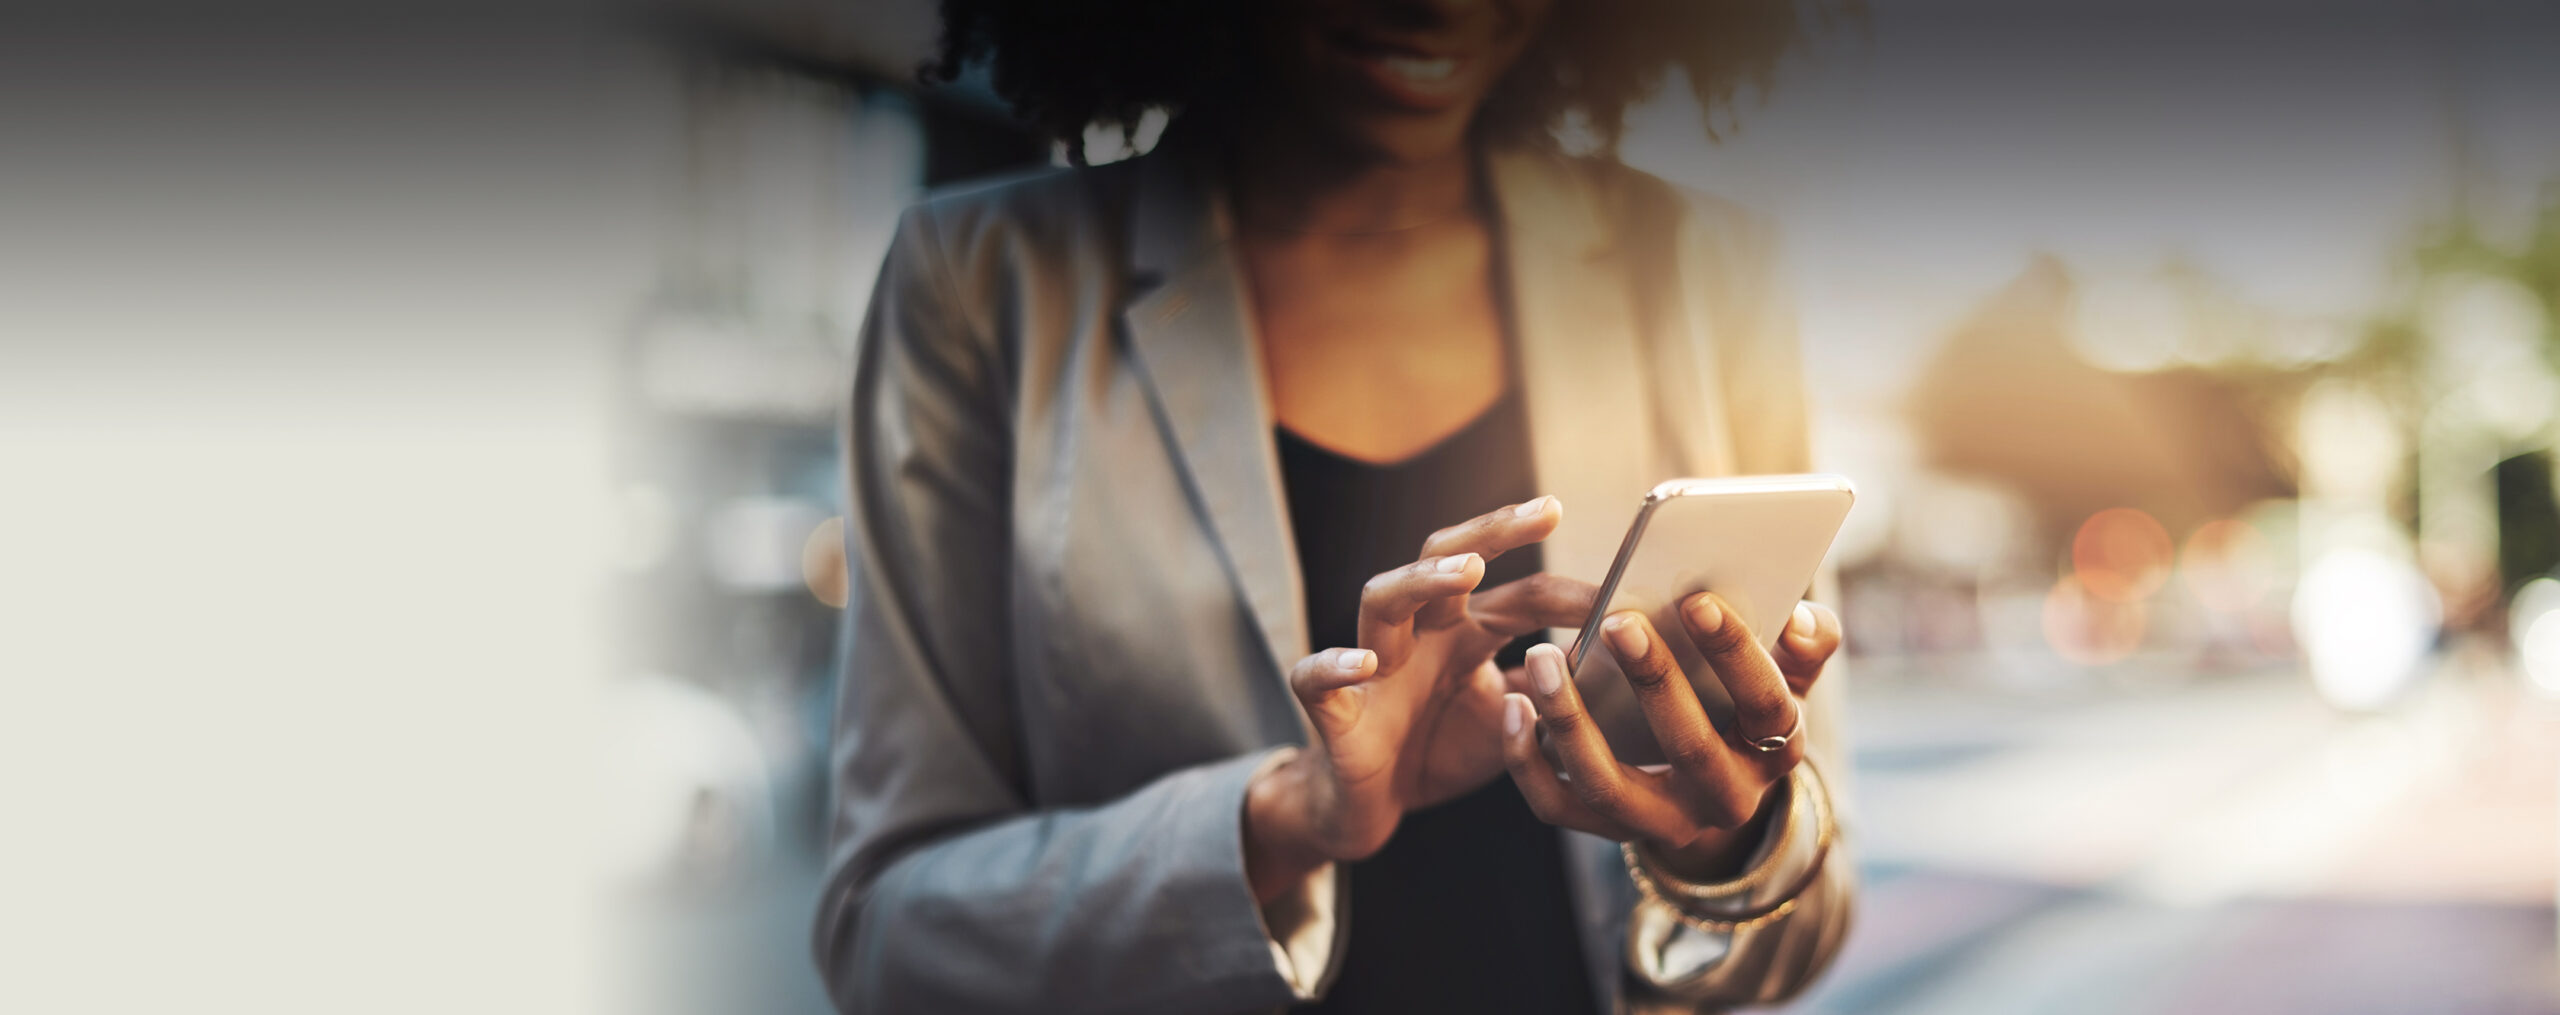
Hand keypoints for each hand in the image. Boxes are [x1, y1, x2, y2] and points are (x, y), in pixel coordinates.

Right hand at [1244, 496, 1595, 900]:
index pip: (1519, 594)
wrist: (1370, 807)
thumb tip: (1619, 670)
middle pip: (1444, 558)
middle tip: (1545, 510)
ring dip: (1423, 580)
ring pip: (1382, 599)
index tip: (1625, 590)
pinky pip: (1316, 679)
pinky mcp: (1334, 712)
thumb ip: (1552, 693)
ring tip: (1468, 571)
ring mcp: (1372, 667)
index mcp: (1463, 632)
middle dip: (1492, 531)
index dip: (1570, 592)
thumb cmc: (1438, 750)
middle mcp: (1418, 634)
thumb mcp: (1512, 722)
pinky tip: (1364, 662)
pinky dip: (1335, 665)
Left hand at [1502, 593, 1841, 881]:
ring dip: (1571, 720)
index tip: (1699, 600)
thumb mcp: (1786, 679)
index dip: (1737, 654)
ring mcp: (1661, 822)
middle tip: (1618, 620)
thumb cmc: (1742, 706)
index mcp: (1774, 752)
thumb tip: (1804, 619)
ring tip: (1542, 656)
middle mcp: (1723, 800)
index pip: (1765, 706)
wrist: (1710, 785)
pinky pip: (1556, 806)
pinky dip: (1527, 760)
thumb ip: (1805, 646)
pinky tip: (1512, 704)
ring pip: (1608, 785)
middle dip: (1654, 681)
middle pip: (1688, 747)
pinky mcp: (1605, 830)